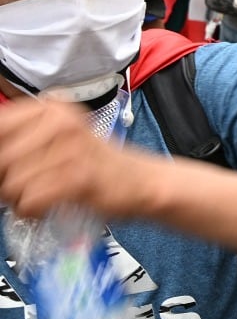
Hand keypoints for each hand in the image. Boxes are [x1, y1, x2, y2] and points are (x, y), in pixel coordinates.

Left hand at [0, 98, 149, 219]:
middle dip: (6, 181)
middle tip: (25, 187)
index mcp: (50, 108)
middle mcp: (60, 121)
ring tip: (40, 196)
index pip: (0, 126)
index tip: (11, 168)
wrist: (140, 181)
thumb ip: (18, 140)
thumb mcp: (55, 138)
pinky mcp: (79, 176)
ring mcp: (71, 148)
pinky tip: (47, 206)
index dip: (1, 155)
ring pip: (12, 183)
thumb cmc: (92, 164)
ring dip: (20, 199)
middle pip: (2, 158)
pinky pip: (31, 200)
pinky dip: (33, 211)